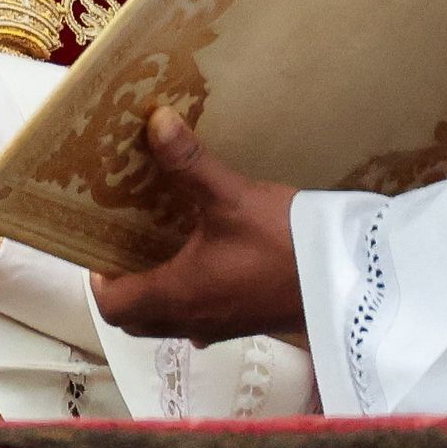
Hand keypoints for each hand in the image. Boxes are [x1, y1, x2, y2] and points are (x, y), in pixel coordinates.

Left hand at [86, 109, 307, 343]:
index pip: (115, 307)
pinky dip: (190, 295)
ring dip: (156, 292)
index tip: (97, 245)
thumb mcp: (231, 196)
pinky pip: (201, 317)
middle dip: (123, 287)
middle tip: (123, 244)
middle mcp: (194, 319)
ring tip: (158, 245)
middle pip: (137, 320)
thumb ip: (188, 162)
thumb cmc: (284, 245)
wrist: (349, 281)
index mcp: (179, 295)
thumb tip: (155, 122)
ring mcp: (222, 325)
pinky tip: (205, 259)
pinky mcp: (247, 321)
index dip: (98, 280)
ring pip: (169, 321)